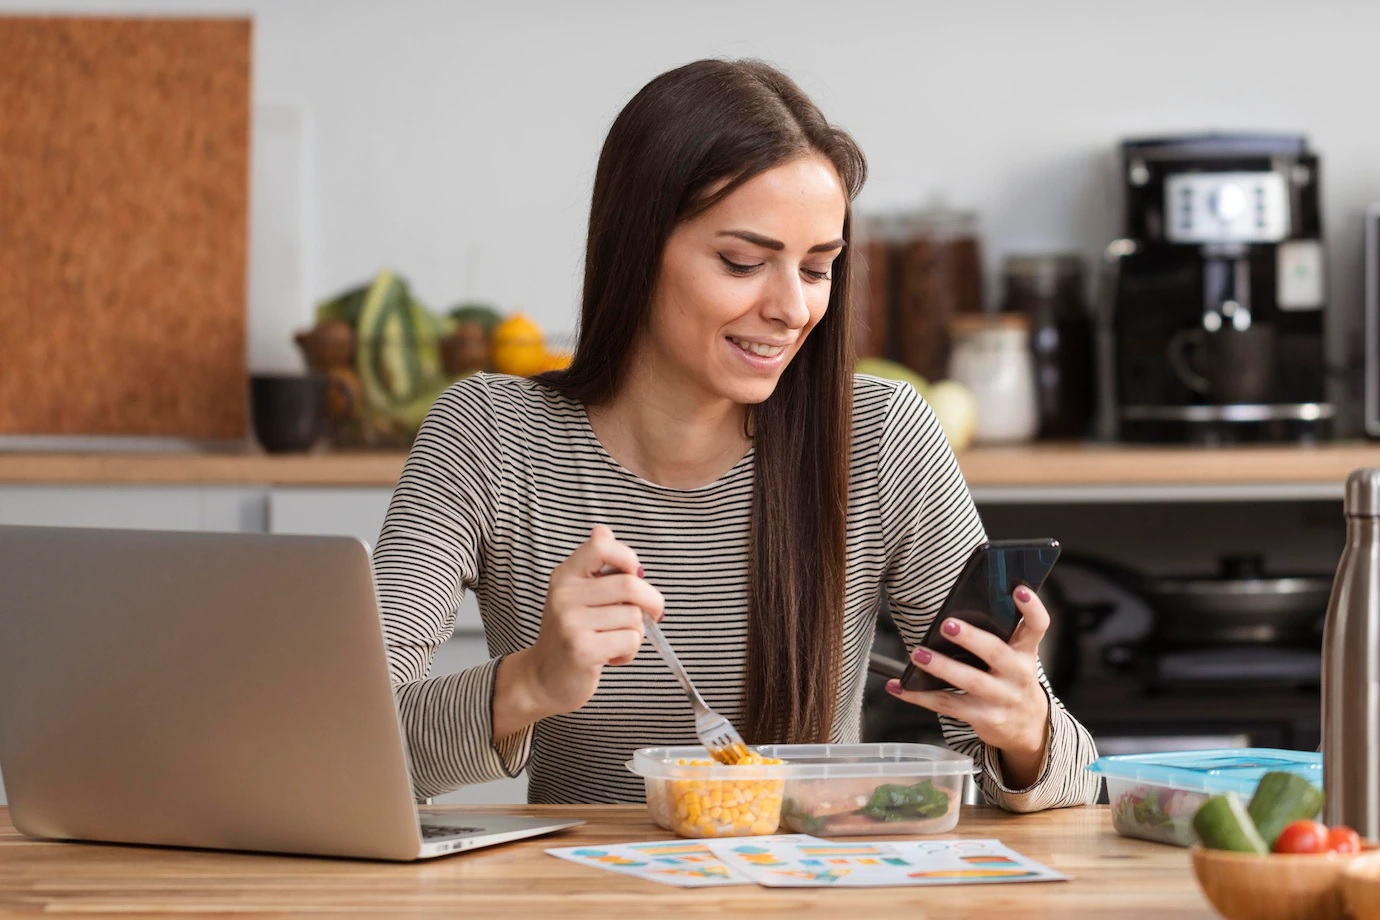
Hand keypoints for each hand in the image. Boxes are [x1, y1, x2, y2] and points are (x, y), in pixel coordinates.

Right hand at [494, 526, 663, 738]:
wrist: (544, 678)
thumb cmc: (570, 635)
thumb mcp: (577, 594)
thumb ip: (596, 566)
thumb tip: (604, 530)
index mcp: (565, 575)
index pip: (601, 544)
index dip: (628, 557)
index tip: (634, 574)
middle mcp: (564, 595)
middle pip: (631, 584)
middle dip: (652, 602)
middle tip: (650, 614)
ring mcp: (571, 622)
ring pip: (634, 616)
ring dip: (636, 633)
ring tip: (614, 640)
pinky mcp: (582, 649)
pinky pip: (630, 640)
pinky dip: (629, 651)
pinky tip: (611, 656)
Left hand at [885, 585, 1051, 785]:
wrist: (1027, 727)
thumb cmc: (1012, 680)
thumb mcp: (1017, 657)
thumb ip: (998, 636)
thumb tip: (956, 611)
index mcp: (1025, 652)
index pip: (1037, 626)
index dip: (1031, 608)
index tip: (1018, 590)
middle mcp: (1018, 674)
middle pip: (996, 653)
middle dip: (971, 638)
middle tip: (947, 625)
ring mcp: (1002, 698)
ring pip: (970, 681)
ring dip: (942, 667)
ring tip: (918, 654)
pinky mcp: (984, 718)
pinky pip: (947, 704)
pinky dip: (919, 696)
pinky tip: (899, 687)